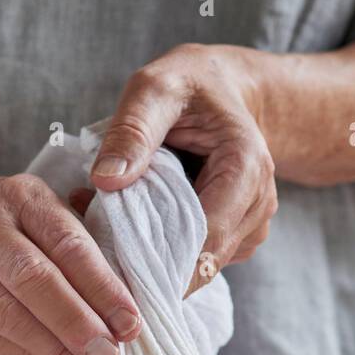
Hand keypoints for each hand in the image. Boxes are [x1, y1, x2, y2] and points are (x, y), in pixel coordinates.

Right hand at [0, 169, 140, 354]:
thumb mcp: (38, 213)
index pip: (68, 244)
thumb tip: (123, 310)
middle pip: (36, 280)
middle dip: (78, 323)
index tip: (130, 324)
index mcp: (21, 198)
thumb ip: (80, 246)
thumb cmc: (5, 228)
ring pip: (8, 315)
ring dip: (52, 348)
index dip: (103, 288)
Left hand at [88, 43, 276, 294]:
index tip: (111, 268)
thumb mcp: (155, 88)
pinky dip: (165, 251)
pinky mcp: (237, 237)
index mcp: (245, 168)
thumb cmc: (190, 85)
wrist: (223, 90)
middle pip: (201, 262)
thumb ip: (132, 130)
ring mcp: (252, 225)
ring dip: (154, 257)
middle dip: (149, 263)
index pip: (205, 239)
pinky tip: (139, 225)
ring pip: (198, 267)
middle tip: (97, 245)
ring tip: (113, 224)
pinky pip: (198, 259)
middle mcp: (257, 204)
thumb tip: (106, 181)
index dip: (160, 263)